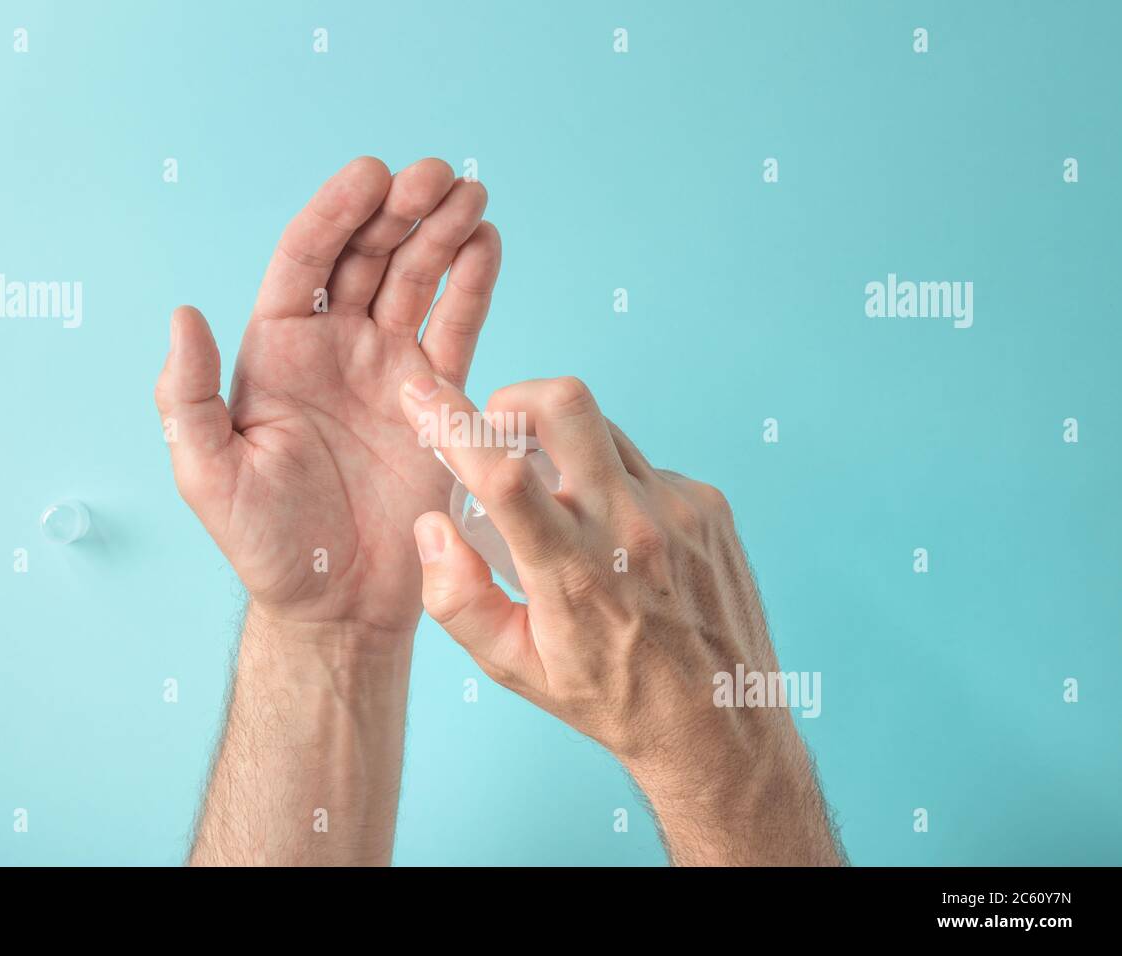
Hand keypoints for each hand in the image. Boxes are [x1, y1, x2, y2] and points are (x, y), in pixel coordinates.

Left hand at [155, 157, 499, 637]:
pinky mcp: (437, 402)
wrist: (338, 606)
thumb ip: (187, 396)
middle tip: (437, 176)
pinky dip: (474, 286)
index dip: (336, 212)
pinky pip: (457, 331)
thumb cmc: (266, 548)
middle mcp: (334, 349)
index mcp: (277, 353)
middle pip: (368, 256)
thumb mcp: (207, 476)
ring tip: (472, 195)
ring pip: (417, 281)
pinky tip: (488, 244)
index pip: (305, 259)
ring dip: (442, 233)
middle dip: (401, 210)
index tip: (371, 175)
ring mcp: (389, 371)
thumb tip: (182, 314)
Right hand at [398, 373, 842, 864]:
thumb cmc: (612, 698)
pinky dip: (611, 481)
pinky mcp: (708, 503)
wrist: (722, 725)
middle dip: (513, 399)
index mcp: (574, 575)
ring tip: (561, 508)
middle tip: (499, 434)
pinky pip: (640, 463)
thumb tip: (432, 525)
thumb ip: (458, 599)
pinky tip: (618, 537)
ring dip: (562, 446)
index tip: (420, 393)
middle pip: (565, 405)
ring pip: (602, 428)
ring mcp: (678, 509)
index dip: (452, 422)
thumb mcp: (517, 669)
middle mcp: (632, 530)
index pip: (504, 475)